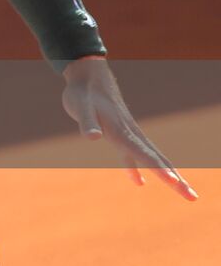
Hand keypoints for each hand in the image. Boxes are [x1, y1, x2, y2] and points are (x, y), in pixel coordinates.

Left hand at [61, 56, 198, 200]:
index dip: (158, 169)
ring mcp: (127, 134)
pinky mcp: (118, 133)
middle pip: (157, 160)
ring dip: (168, 175)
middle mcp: (129, 134)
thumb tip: (94, 137)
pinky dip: (136, 168)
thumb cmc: (82, 93)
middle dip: (175, 180)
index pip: (144, 154)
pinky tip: (139, 182)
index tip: (174, 182)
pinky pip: (132, 155)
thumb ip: (87, 123)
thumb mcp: (80, 107)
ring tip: (184, 192)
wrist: (87, 75)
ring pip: (152, 158)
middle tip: (192, 197)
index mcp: (122, 131)